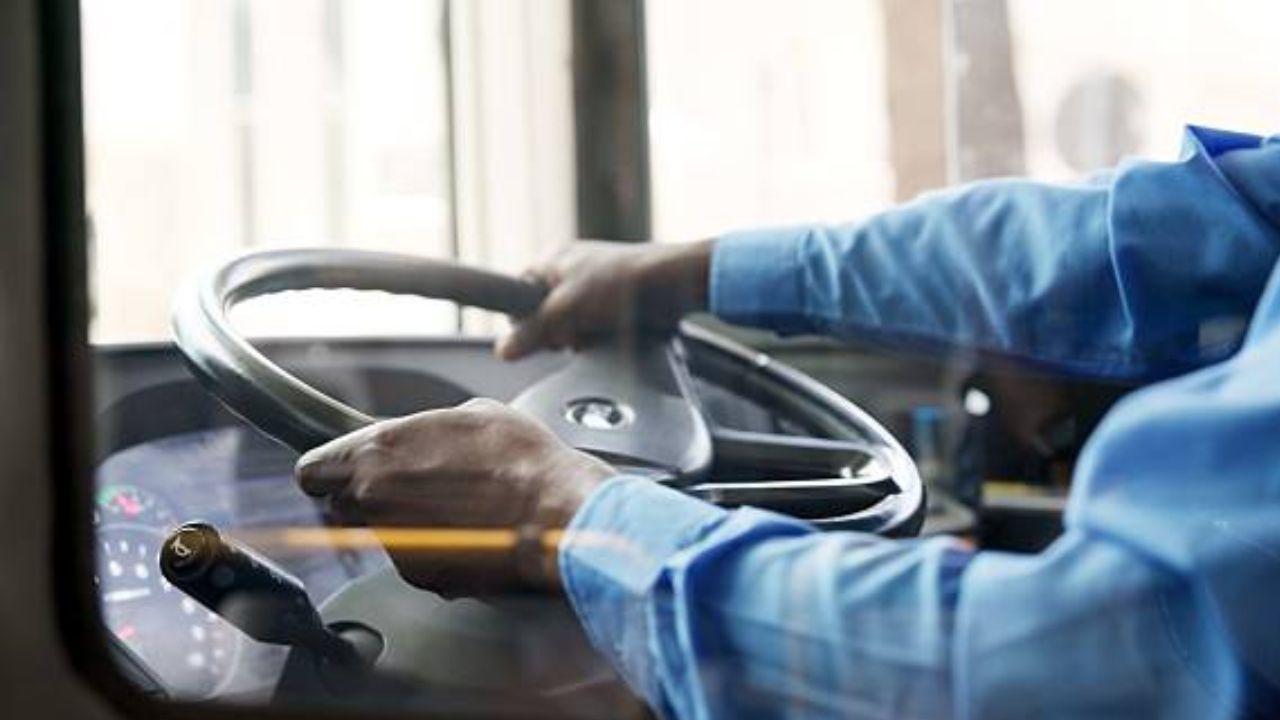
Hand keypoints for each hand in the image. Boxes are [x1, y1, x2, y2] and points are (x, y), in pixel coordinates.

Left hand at [294, 399, 613, 596]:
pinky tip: (469, 534)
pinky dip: (434, 551)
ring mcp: (396, 542)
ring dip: (406, 524)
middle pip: (340, 505)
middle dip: (367, 498)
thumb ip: (426, 430)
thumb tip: (422, 439)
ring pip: (382, 534)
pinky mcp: (422, 576)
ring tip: (455, 511)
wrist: (556, 514)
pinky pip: (415, 561)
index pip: (311, 469)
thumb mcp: (473, 415)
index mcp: (379, 450)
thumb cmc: (523, 460)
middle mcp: (376, 497)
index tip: (343, 471)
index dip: (329, 470)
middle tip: (410, 490)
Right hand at [495, 239, 713, 360]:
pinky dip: (597, 337)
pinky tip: (608, 337)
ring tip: (594, 332)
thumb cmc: (621, 282)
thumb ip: (532, 331)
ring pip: (568, 327)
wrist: (674, 285)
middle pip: (543, 315)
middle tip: (571, 333)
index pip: (517, 293)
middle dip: (556, 331)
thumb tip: (503, 350)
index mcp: (552, 260)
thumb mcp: (566, 309)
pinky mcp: (612, 306)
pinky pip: (592, 329)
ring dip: (578, 337)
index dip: (524, 318)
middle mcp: (570, 272)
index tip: (537, 332)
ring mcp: (591, 289)